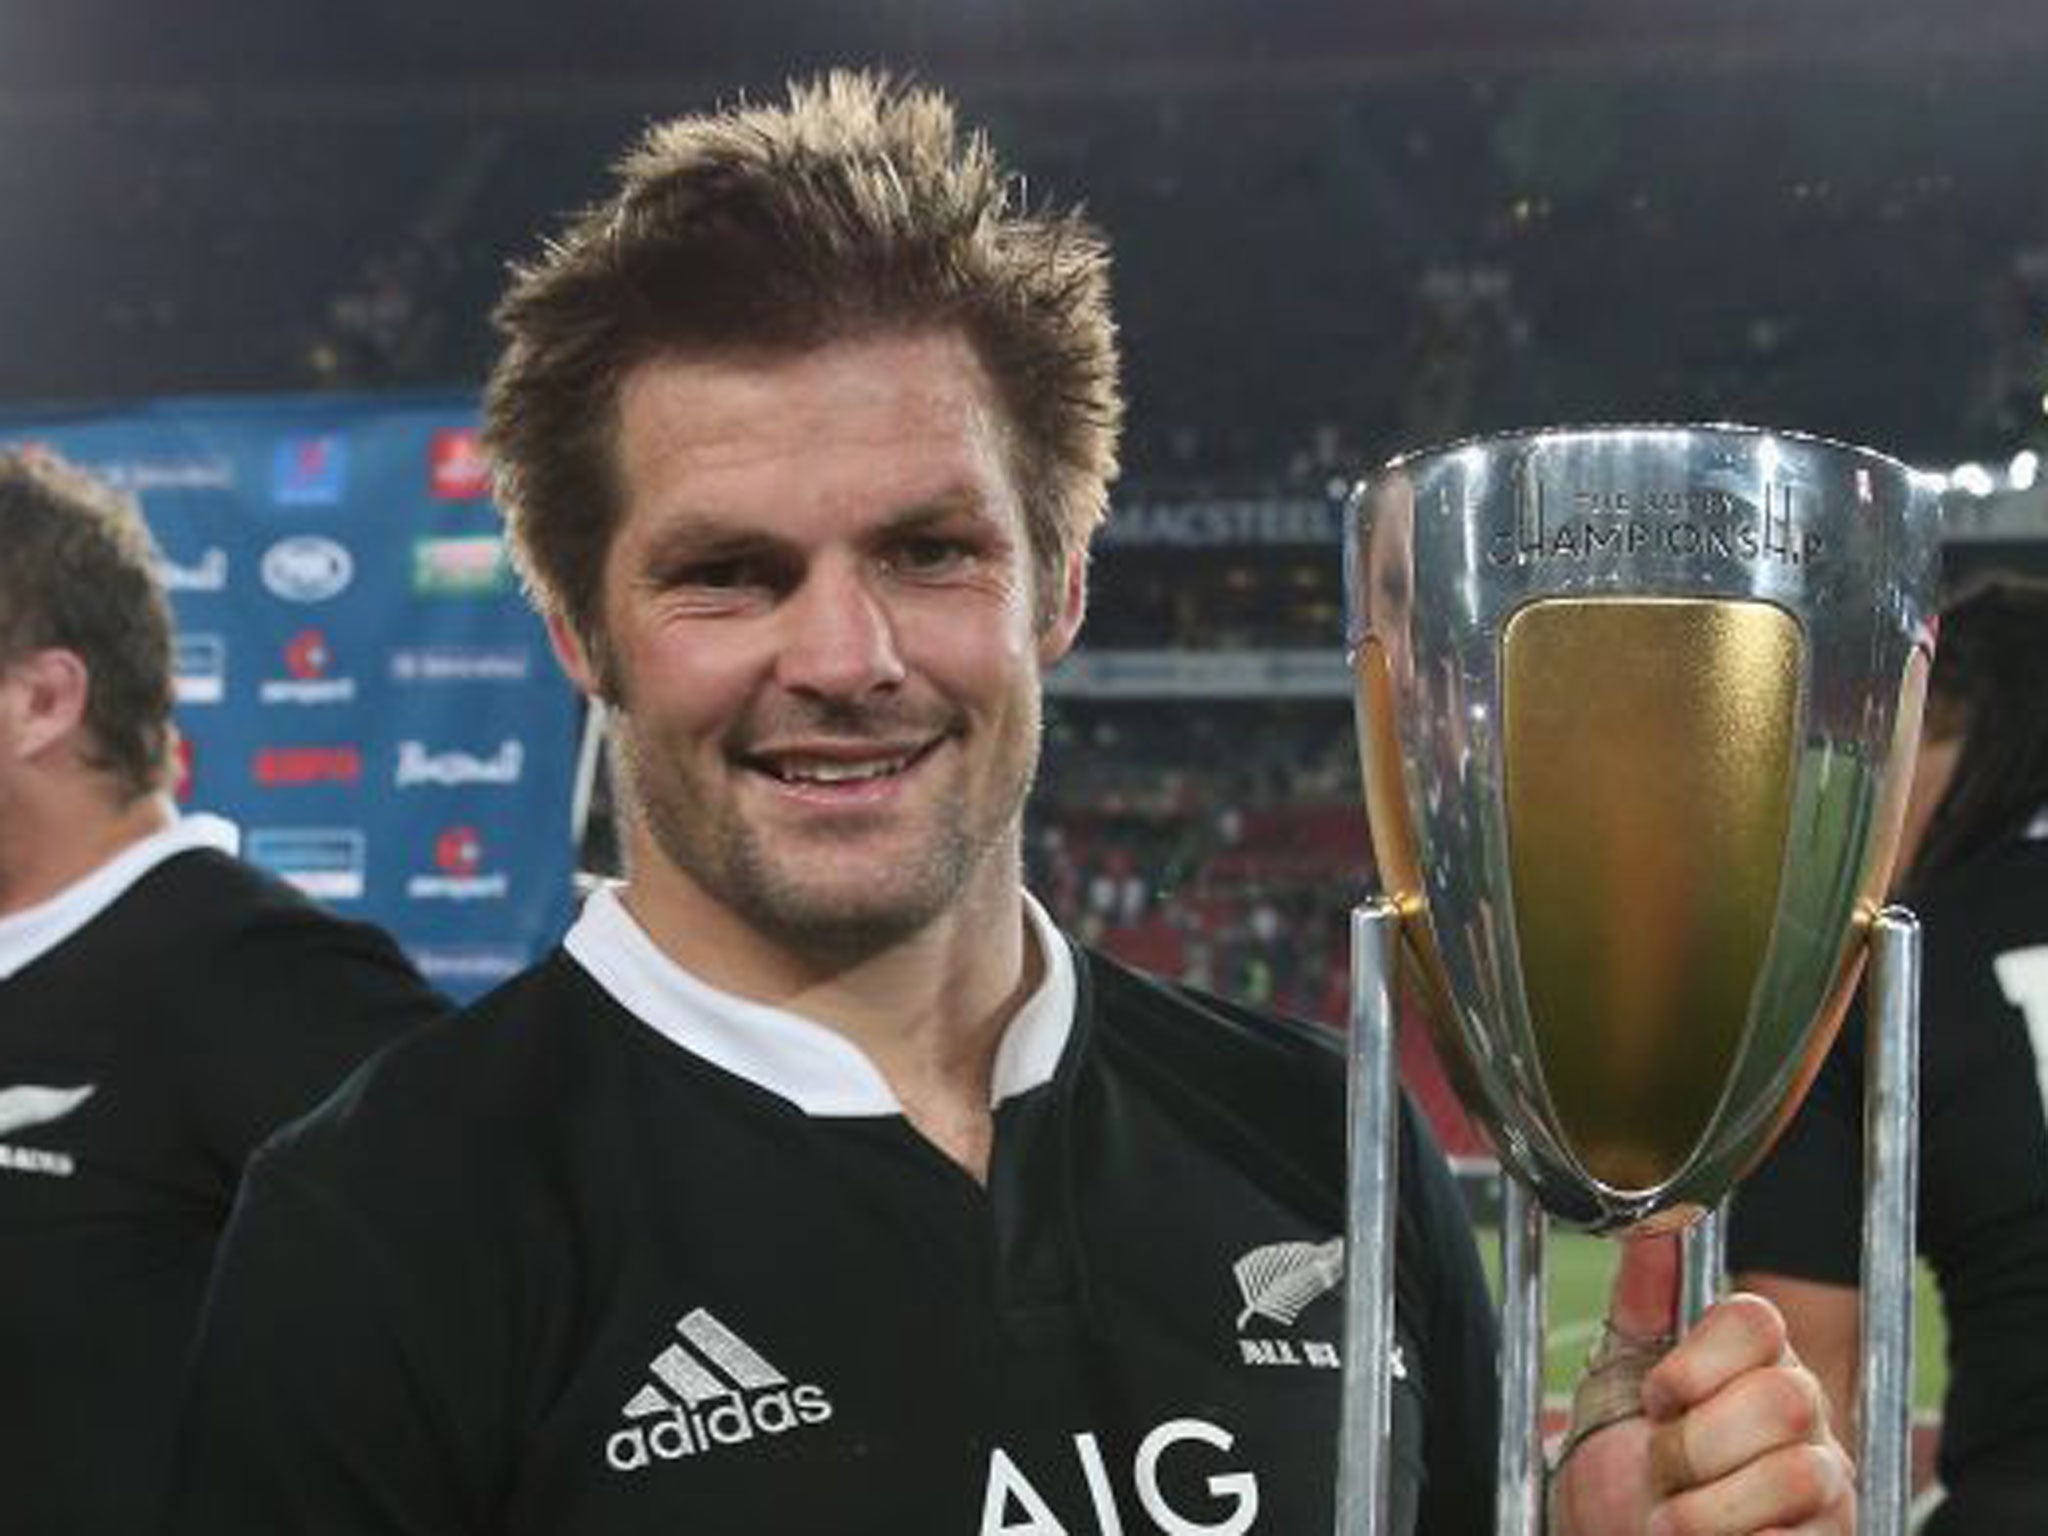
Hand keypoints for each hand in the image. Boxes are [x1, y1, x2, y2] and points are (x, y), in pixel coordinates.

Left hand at [1550, 1232, 1854, 1535]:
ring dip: (1707, 1510)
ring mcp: (1828, 1487)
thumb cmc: (1622, 1471)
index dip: (1694, 1364)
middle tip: (1660, 1471)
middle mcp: (1807, 1417)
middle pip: (1782, 1399)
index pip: (1757, 1319)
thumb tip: (1652, 1227)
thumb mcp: (1617, 1382)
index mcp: (1757, 1362)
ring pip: (1797, 1475)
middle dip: (1694, 1446)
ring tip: (1674, 1521)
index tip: (1656, 1401)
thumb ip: (1640, 1303)